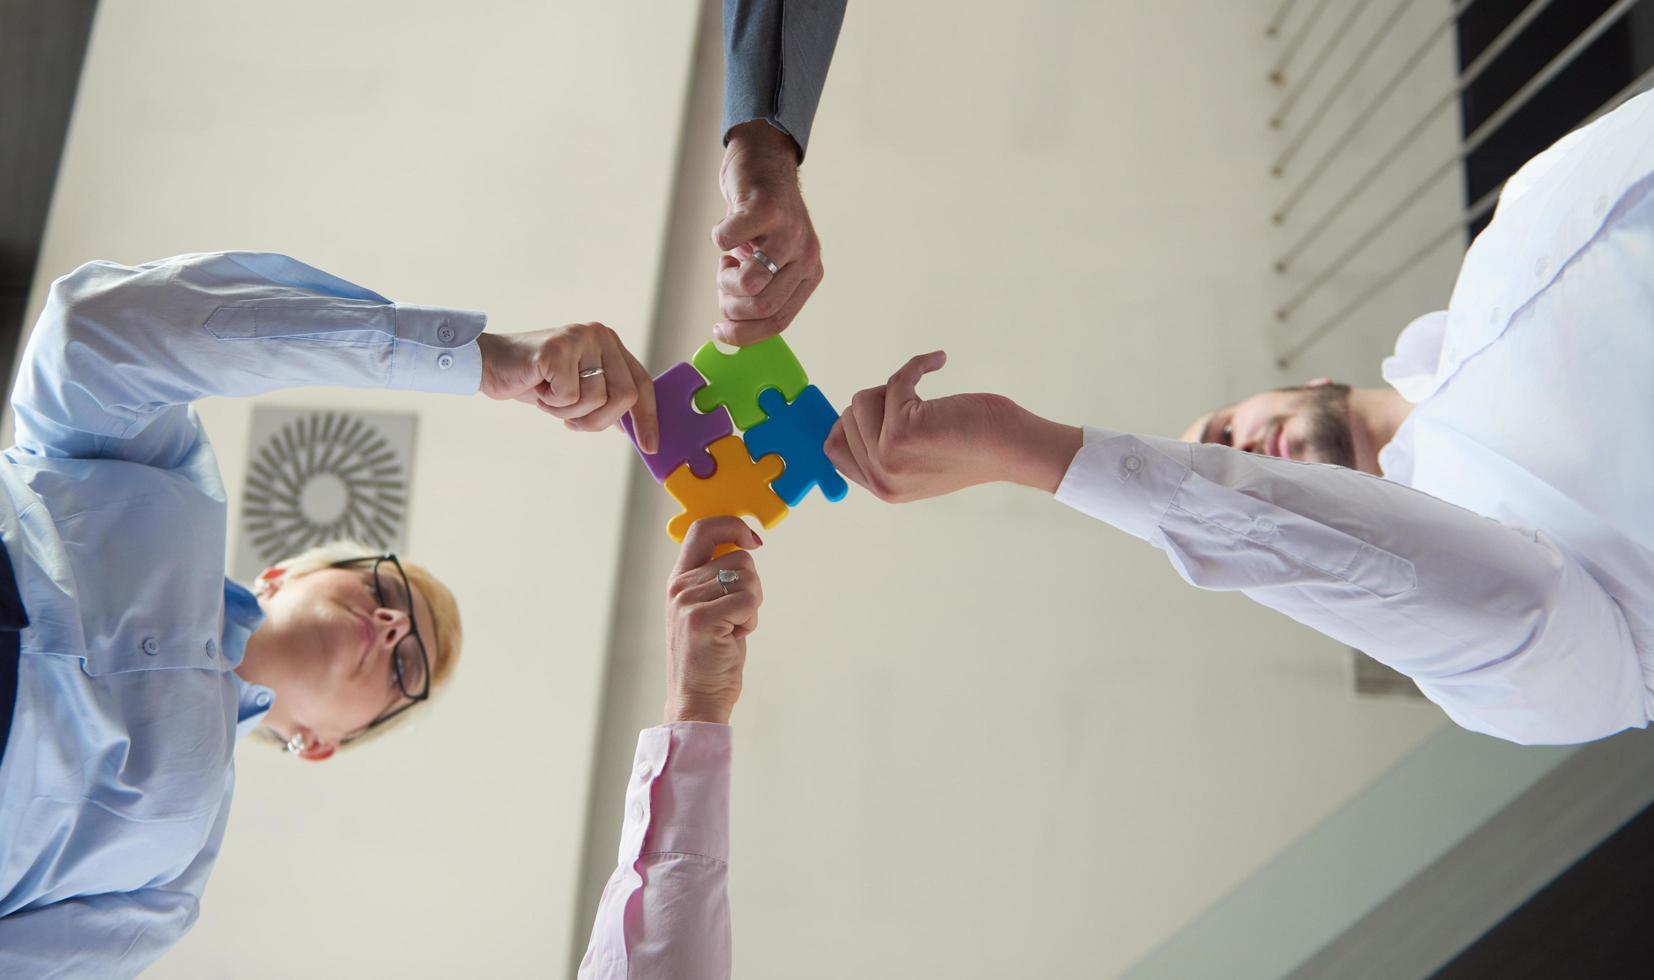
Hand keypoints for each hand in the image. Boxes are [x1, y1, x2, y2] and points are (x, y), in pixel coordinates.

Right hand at [477, 324, 658, 451]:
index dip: (648, 417)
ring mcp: (580, 338)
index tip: (651, 446)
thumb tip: (635, 429)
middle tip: (571, 421)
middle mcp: (600, 335)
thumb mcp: (579, 390)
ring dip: (568, 411)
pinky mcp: (558, 349)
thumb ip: (607, 400)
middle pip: (624, 396)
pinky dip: (551, 403)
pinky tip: (538, 386)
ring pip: (596, 400)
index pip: (641, 383)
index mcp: (609, 343)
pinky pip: (569, 397)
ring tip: (549, 394)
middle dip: (598, 420)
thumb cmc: (536, 380)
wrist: (491, 365)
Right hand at [663, 517, 764, 725]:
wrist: (697, 698)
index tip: (753, 540)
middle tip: (734, 618)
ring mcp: (688, 601)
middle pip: (740, 558)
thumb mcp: (705, 608)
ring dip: (751, 606)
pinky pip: (748, 601)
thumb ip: (716, 578)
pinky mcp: (702, 618)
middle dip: (751, 588)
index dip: (733, 525)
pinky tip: (733, 638)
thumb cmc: (710, 656)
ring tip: (731, 629)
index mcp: (679, 579)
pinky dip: (750, 621)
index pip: (703, 529)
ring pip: (748, 579)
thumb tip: (745, 546)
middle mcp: (680, 586)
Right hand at [711, 121, 823, 345]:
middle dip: (730, 306)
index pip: (779, 322)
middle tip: (721, 286)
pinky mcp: (766, 208)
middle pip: (764, 307)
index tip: (720, 332)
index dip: (744, 334)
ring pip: (750, 284)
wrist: (762, 161)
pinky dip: (717, 240)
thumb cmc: (758, 218)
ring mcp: (789, 231)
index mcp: (809, 273)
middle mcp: (806, 254)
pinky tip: (726, 230)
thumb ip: (759, 292)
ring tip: (725, 260)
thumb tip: (732, 329)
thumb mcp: (768, 260)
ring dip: (724, 278)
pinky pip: (728, 242)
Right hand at [825, 351, 1084, 501]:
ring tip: (926, 395)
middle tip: (912, 401)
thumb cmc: (975, 448)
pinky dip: (917, 365)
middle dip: (878, 399)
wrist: (1012, 449)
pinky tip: (938, 361)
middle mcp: (882, 477)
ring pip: (864, 398)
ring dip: (895, 387)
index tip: (869, 402)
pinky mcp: (902, 431)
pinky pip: (895, 381)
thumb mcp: (919, 461)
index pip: (833, 450)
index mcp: (883, 487)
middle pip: (847, 417)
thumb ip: (885, 449)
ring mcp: (889, 456)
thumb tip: (851, 412)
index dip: (846, 421)